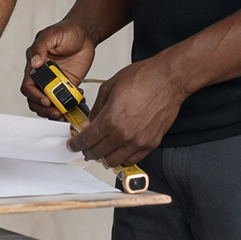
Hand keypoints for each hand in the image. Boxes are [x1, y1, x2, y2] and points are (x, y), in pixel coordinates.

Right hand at [21, 20, 97, 118]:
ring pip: (47, 104)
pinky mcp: (67, 86)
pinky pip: (63, 102)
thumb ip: (41, 47)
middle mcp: (43, 76)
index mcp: (35, 65)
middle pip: (35, 99)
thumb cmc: (66, 30)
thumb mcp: (53, 34)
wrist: (85, 33)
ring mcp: (55, 83)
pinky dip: (66, 109)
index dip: (34, 95)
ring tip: (63, 115)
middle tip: (56, 112)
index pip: (28, 86)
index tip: (46, 100)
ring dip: (53, 112)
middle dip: (43, 109)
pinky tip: (72, 110)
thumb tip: (34, 63)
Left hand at [67, 55, 186, 167]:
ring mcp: (138, 142)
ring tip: (101, 150)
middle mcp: (124, 135)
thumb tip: (90, 121)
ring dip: (104, 157)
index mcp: (110, 120)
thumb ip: (96, 108)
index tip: (73, 145)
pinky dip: (122, 159)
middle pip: (98, 153)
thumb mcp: (108, 87)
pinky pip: (132, 160)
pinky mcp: (151, 144)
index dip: (77, 144)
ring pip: (114, 161)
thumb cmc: (142, 78)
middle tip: (85, 147)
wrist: (167, 80)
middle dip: (88, 150)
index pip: (87, 139)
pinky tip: (118, 152)